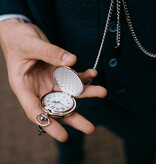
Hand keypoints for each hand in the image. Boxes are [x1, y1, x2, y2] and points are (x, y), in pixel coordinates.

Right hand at [0, 18, 106, 141]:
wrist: (20, 31)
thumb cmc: (18, 39)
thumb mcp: (30, 45)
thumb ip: (50, 53)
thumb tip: (72, 60)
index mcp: (24, 87)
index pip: (35, 111)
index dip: (48, 124)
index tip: (63, 136)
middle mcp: (38, 88)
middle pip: (56, 106)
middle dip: (74, 117)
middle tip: (90, 129)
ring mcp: (49, 80)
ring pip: (69, 91)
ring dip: (86, 92)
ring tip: (102, 92)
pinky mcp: (58, 72)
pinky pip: (72, 76)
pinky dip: (82, 76)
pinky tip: (92, 74)